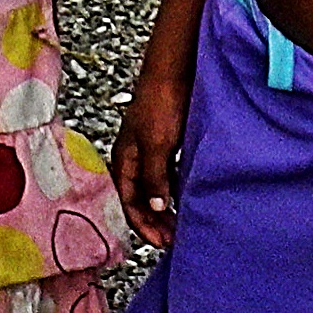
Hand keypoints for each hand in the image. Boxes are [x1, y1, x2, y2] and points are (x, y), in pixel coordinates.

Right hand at [111, 66, 190, 249]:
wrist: (173, 71)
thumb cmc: (160, 104)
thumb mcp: (156, 145)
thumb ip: (154, 177)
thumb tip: (155, 207)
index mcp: (124, 159)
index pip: (128, 202)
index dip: (142, 224)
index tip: (162, 242)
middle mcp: (135, 158)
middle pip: (140, 199)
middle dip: (154, 222)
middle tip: (173, 241)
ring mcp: (151, 151)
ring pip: (155, 189)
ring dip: (165, 209)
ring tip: (181, 226)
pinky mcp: (168, 144)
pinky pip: (168, 176)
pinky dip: (176, 192)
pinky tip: (188, 200)